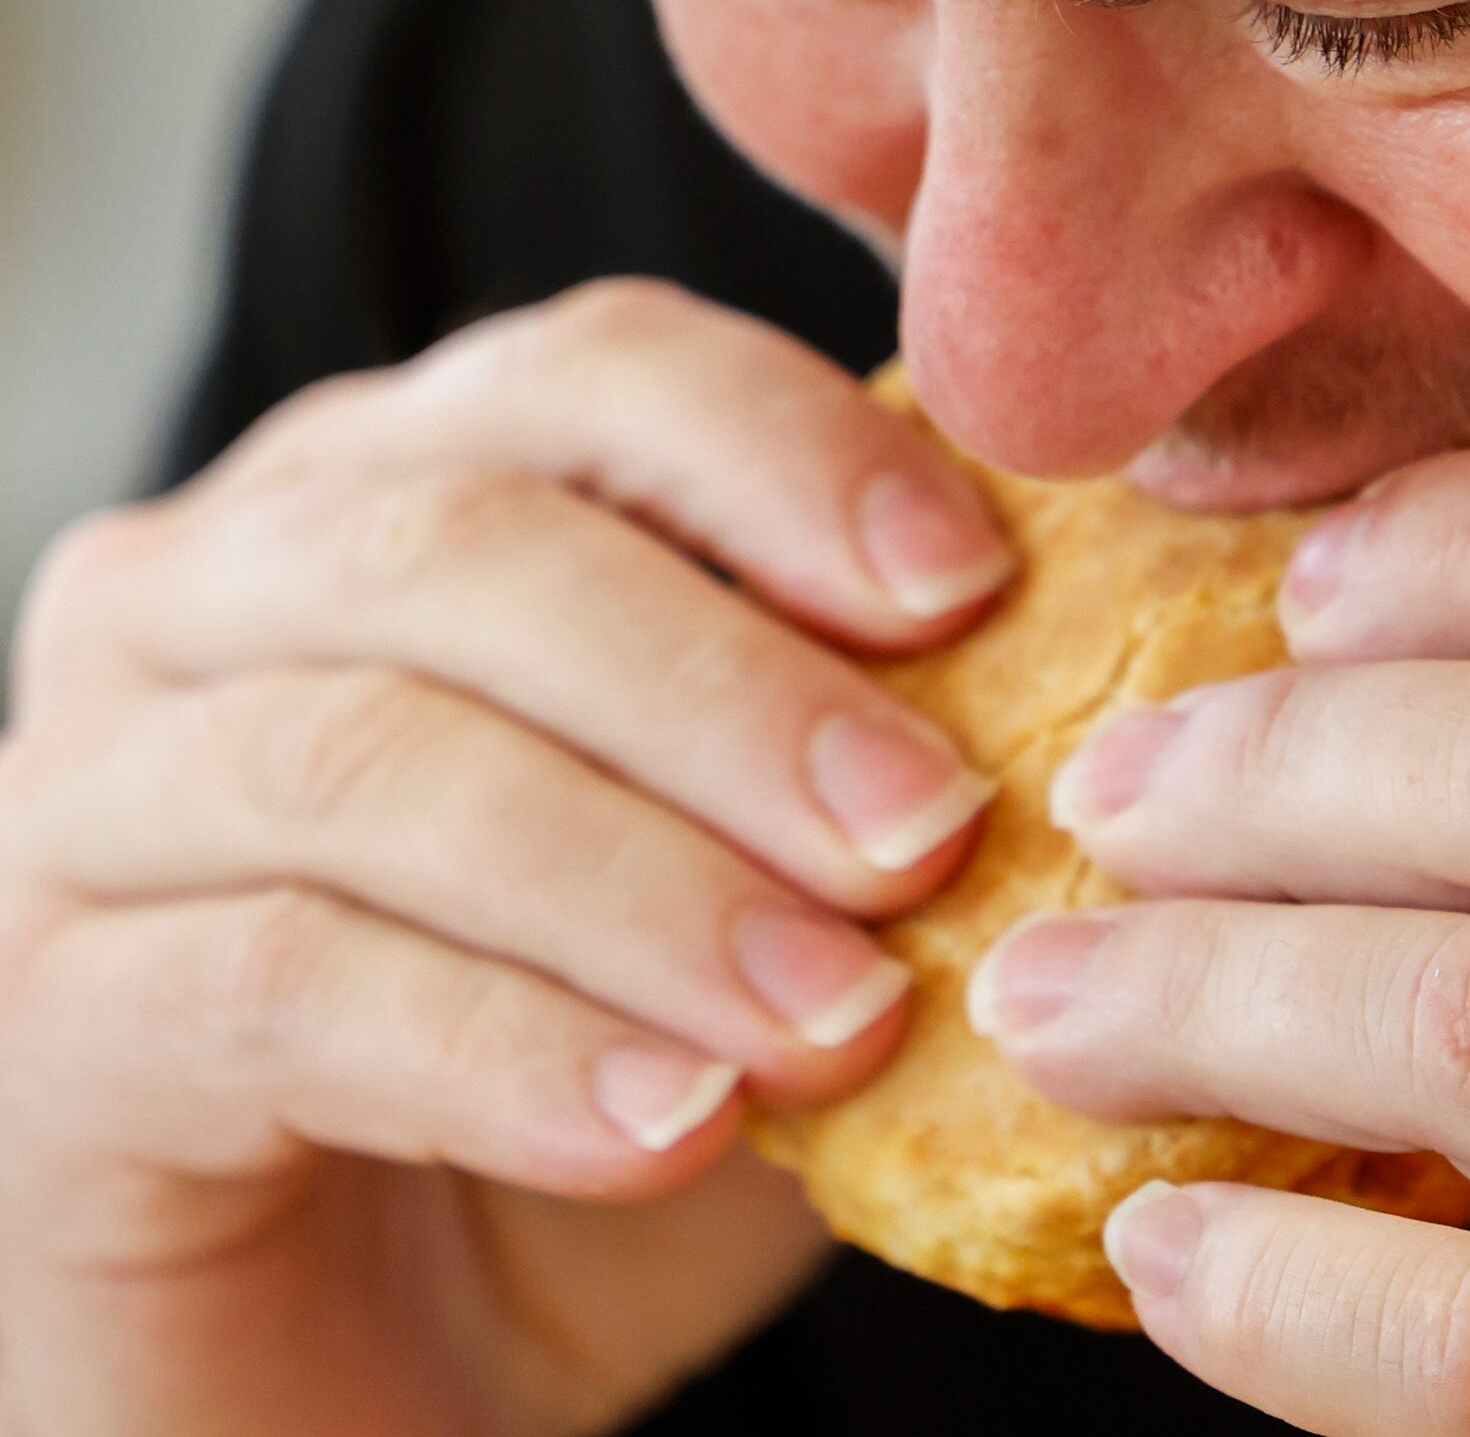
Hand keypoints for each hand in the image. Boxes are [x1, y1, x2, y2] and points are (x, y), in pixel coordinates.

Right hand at [0, 281, 1008, 1436]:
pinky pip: (274, 985)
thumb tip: (1119, 661)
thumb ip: (878, 751)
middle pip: (462, 540)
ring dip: (644, 880)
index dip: (782, 448)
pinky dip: (507, 1048)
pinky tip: (677, 1119)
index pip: (584, 373)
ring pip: (366, 757)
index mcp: (396, 496)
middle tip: (932, 826)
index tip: (974, 581)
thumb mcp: (773, 882)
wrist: (378, 1359)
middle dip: (732, 681)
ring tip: (841, 1013)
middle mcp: (208, 598)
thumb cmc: (600, 1069)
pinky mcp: (45, 1022)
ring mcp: (87, 801)